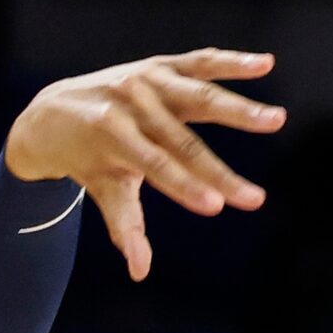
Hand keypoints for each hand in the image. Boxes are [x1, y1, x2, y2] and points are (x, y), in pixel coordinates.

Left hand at [4, 50, 284, 280]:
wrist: (56, 109)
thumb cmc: (86, 158)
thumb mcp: (102, 189)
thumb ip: (124, 227)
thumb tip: (139, 270)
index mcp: (112, 137)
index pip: (157, 165)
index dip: (186, 186)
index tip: (216, 207)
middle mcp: (130, 104)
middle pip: (183, 140)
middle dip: (220, 170)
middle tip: (255, 197)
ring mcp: (147, 79)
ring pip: (198, 94)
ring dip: (239, 108)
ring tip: (276, 120)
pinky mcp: (162, 64)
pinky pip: (201, 62)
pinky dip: (233, 63)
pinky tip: (266, 65)